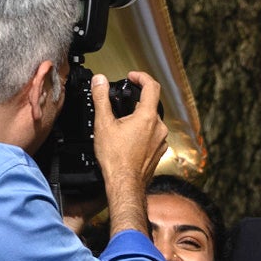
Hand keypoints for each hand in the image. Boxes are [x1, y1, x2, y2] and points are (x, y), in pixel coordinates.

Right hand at [92, 71, 169, 233]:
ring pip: (151, 120)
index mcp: (148, 117)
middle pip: (150, 105)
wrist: (125, 183)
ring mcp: (161, 140)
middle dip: (135, 101)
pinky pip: (152, 134)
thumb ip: (102, 98)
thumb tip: (99, 80)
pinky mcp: (159, 151)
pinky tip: (128, 139)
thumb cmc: (115, 158)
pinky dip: (142, 131)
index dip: (141, 77)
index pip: (152, 86)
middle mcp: (159, 127)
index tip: (132, 77)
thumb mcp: (103, 123)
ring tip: (121, 124)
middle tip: (120, 103)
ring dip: (138, 117)